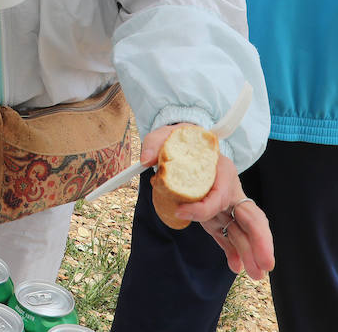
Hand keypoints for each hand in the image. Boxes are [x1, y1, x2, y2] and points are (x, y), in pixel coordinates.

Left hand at [140, 125, 274, 279]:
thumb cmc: (179, 141)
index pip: (220, 195)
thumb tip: (145, 159)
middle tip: (265, 264)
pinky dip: (233, 250)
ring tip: (255, 275)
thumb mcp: (165, 136)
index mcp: (221, 169)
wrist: (186, 145)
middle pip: (252, 216)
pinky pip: (227, 234)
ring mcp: (226, 204)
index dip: (202, 207)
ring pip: (244, 230)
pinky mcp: (217, 214)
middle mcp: (230, 189)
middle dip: (260, 240)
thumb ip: (155, 144)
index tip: (179, 211)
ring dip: (250, 252)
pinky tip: (237, 267)